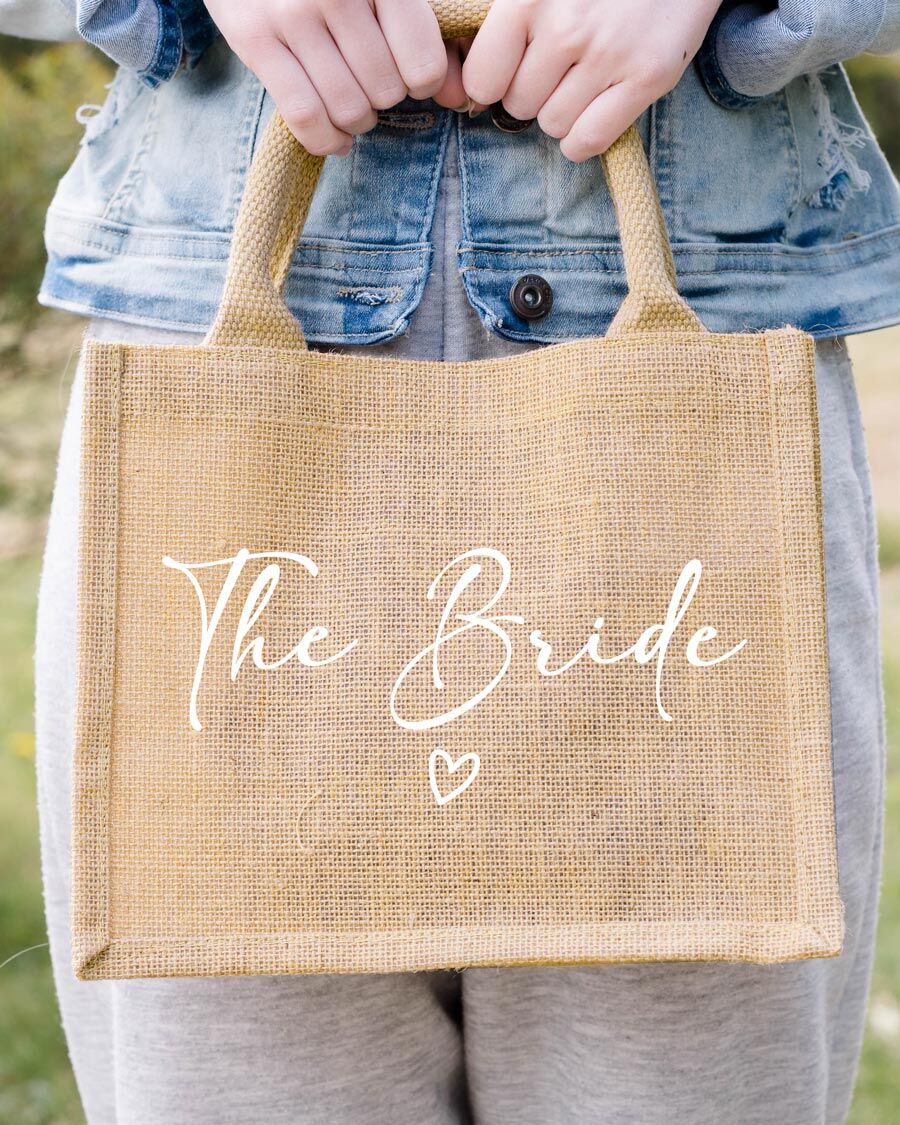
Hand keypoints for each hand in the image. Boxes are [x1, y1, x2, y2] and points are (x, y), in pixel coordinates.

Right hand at [204, 0, 467, 155]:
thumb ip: (425, 31)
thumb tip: (458, 97)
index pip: (423, 64)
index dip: (423, 83)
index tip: (412, 77)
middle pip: (384, 91)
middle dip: (384, 100)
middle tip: (372, 85)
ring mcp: (291, 14)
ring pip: (347, 109)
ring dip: (357, 122)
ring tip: (352, 105)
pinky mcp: (254, 38)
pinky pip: (305, 116)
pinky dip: (326, 140)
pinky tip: (335, 138)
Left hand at [462, 0, 721, 160]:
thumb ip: (506, 19)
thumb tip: (465, 81)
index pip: (483, 79)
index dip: (491, 83)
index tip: (507, 73)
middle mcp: (567, 26)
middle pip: (519, 105)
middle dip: (532, 94)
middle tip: (557, 68)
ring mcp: (609, 54)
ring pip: (553, 125)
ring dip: (561, 113)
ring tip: (583, 79)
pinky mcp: (647, 76)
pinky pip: (589, 140)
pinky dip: (583, 140)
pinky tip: (592, 113)